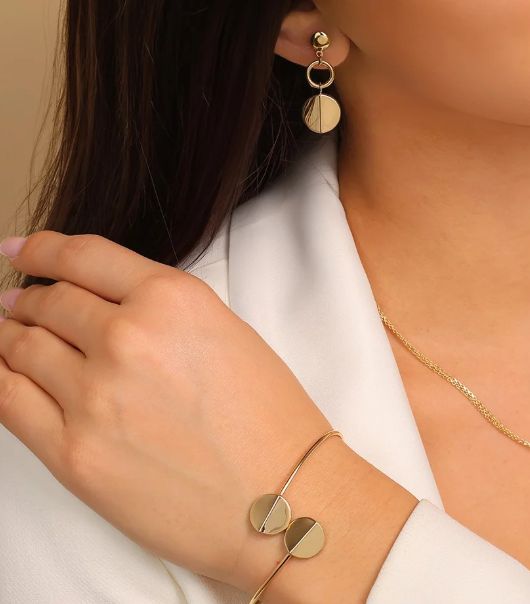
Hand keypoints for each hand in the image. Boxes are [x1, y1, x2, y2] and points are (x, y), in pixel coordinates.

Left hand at [0, 231, 356, 587]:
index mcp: (174, 300)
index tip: (23, 250)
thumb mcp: (229, 336)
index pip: (84, 256)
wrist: (283, 500)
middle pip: (48, 301)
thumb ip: (164, 313)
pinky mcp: (72, 452)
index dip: (43, 248)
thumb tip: (105, 308)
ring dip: (10, 336)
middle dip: (29, 299)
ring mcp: (94, 396)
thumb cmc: (271, 425)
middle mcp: (128, 338)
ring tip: (9, 336)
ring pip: (20, 347)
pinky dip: (1, 378)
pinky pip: (7, 399)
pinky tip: (5, 372)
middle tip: (19, 302)